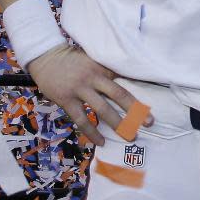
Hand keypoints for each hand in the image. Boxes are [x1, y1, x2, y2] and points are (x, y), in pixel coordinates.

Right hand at [28, 44, 151, 145]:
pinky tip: (101, 142)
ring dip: (117, 124)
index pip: (125, 78)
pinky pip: (82, 119)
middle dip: (135, 109)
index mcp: (103, 66)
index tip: (152, 101)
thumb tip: (126, 82)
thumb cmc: (72, 59)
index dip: (139, 90)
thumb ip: (107, 70)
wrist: (46, 57)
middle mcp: (94, 77)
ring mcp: (80, 89)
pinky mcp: (67, 100)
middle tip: (149, 122)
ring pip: (102, 109)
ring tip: (129, 136)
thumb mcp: (93, 59)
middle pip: (119, 94)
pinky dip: (92, 132)